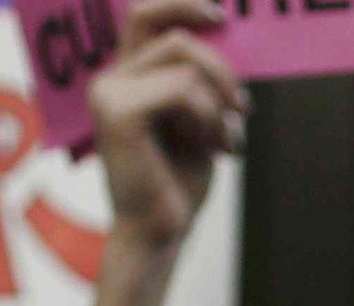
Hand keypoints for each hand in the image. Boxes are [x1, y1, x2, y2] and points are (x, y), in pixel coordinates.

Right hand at [93, 0, 246, 258]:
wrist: (160, 234)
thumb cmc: (178, 183)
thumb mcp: (198, 120)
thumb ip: (201, 80)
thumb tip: (226, 34)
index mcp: (125, 77)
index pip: (145, 16)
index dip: (181, 5)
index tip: (220, 16)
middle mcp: (110, 79)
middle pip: (174, 35)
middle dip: (220, 65)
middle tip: (244, 105)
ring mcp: (109, 93)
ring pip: (184, 63)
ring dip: (219, 103)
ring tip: (226, 140)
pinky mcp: (119, 113)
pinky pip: (183, 90)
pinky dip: (210, 118)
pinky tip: (217, 148)